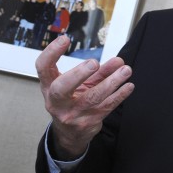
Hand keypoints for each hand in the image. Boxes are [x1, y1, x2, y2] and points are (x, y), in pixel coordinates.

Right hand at [36, 35, 134, 160]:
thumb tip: (118, 61)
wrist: (70, 133)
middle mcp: (57, 102)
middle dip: (79, 74)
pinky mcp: (88, 122)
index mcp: (49, 87)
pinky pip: (106, 107)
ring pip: (92, 97)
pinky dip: (119, 95)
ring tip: (125, 70)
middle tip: (94, 63)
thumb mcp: (79, 85)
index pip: (44, 68)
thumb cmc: (72, 102)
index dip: (51, 53)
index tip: (64, 39)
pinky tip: (128, 86)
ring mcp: (72, 114)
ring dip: (111, 82)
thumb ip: (96, 72)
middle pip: (62, 88)